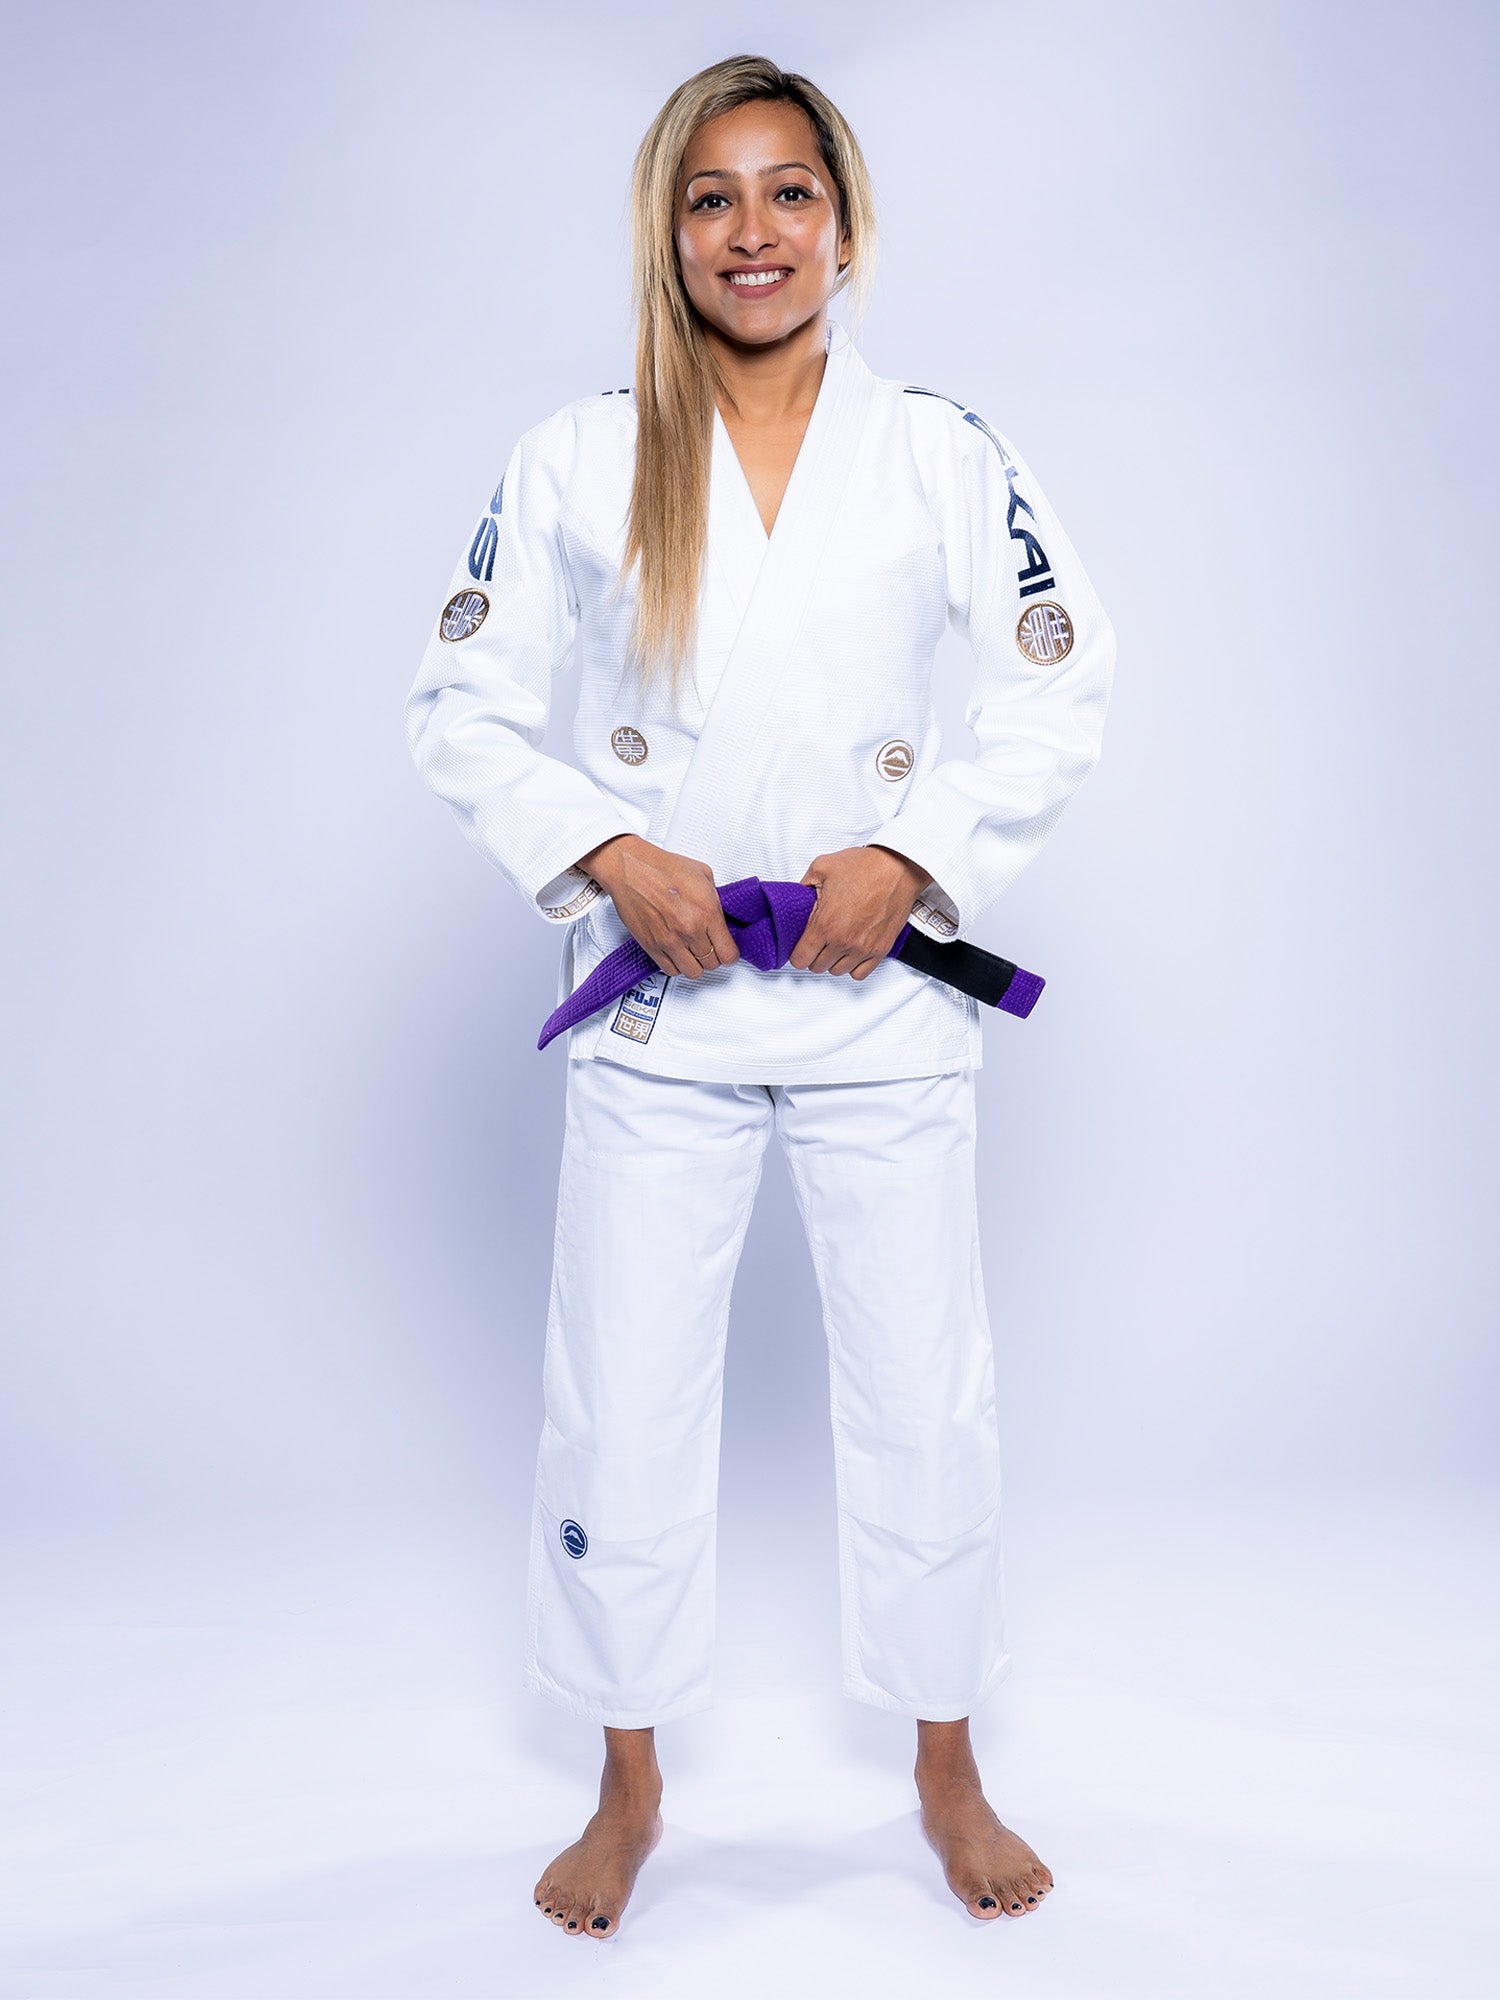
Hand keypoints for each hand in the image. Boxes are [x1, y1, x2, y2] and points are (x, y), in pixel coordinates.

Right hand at [576, 834, 740, 978]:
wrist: (631, 869)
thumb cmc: (662, 868)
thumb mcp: (703, 875)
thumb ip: (715, 900)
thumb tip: (720, 915)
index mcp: (707, 913)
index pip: (728, 953)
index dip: (730, 955)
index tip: (727, 952)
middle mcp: (689, 930)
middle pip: (712, 964)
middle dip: (713, 957)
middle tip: (709, 948)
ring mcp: (670, 941)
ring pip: (692, 972)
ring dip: (695, 964)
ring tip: (692, 953)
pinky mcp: (652, 946)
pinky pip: (670, 970)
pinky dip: (676, 965)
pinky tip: (677, 953)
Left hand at [790, 845, 932, 978]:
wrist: (898, 867)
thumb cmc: (865, 866)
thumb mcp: (821, 867)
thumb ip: (802, 886)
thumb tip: (796, 898)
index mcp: (825, 924)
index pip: (800, 959)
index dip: (797, 953)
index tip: (800, 946)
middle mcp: (843, 941)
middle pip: (817, 967)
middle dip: (814, 955)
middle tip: (817, 940)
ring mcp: (863, 948)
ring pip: (837, 971)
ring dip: (833, 960)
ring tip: (835, 944)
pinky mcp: (880, 950)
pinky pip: (860, 974)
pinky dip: (853, 966)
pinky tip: (851, 952)